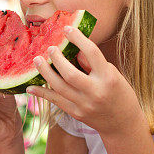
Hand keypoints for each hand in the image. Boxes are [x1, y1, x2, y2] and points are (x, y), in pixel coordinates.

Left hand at [26, 27, 143, 137]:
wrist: (122, 124)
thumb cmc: (119, 94)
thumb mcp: (114, 75)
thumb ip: (93, 64)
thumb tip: (75, 49)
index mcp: (108, 78)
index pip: (91, 53)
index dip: (78, 38)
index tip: (67, 29)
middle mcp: (95, 92)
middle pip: (70, 73)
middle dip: (57, 58)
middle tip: (50, 48)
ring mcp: (84, 105)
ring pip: (59, 87)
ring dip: (45, 72)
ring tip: (37, 60)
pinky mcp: (76, 114)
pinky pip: (55, 101)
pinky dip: (42, 93)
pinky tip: (30, 87)